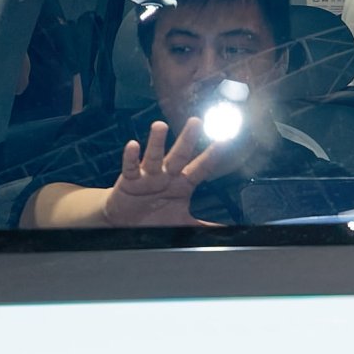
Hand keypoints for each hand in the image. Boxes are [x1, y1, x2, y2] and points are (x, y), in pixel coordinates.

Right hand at [99, 119, 221, 226]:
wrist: (127, 222)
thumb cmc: (156, 218)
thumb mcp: (183, 223)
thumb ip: (204, 226)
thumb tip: (226, 232)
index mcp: (182, 185)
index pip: (200, 169)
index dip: (211, 156)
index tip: (223, 140)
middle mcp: (167, 176)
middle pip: (179, 156)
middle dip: (187, 139)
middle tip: (196, 122)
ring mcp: (148, 177)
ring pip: (154, 157)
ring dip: (157, 142)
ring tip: (160, 126)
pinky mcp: (129, 181)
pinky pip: (130, 167)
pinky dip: (131, 157)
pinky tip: (133, 145)